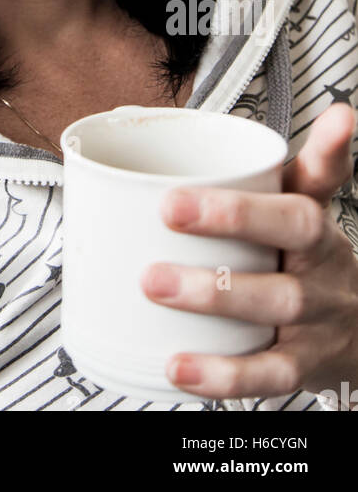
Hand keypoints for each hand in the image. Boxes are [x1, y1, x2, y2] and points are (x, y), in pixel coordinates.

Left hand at [139, 101, 357, 403]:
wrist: (352, 337)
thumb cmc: (298, 263)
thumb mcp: (286, 209)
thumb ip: (245, 171)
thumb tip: (175, 125)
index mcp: (314, 216)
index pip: (320, 177)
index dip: (330, 147)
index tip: (335, 118)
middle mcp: (323, 261)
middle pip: (293, 233)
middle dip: (232, 218)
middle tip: (169, 208)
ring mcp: (317, 315)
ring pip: (275, 302)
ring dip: (212, 293)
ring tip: (154, 283)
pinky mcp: (304, 364)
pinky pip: (267, 373)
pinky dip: (221, 374)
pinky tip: (178, 365)